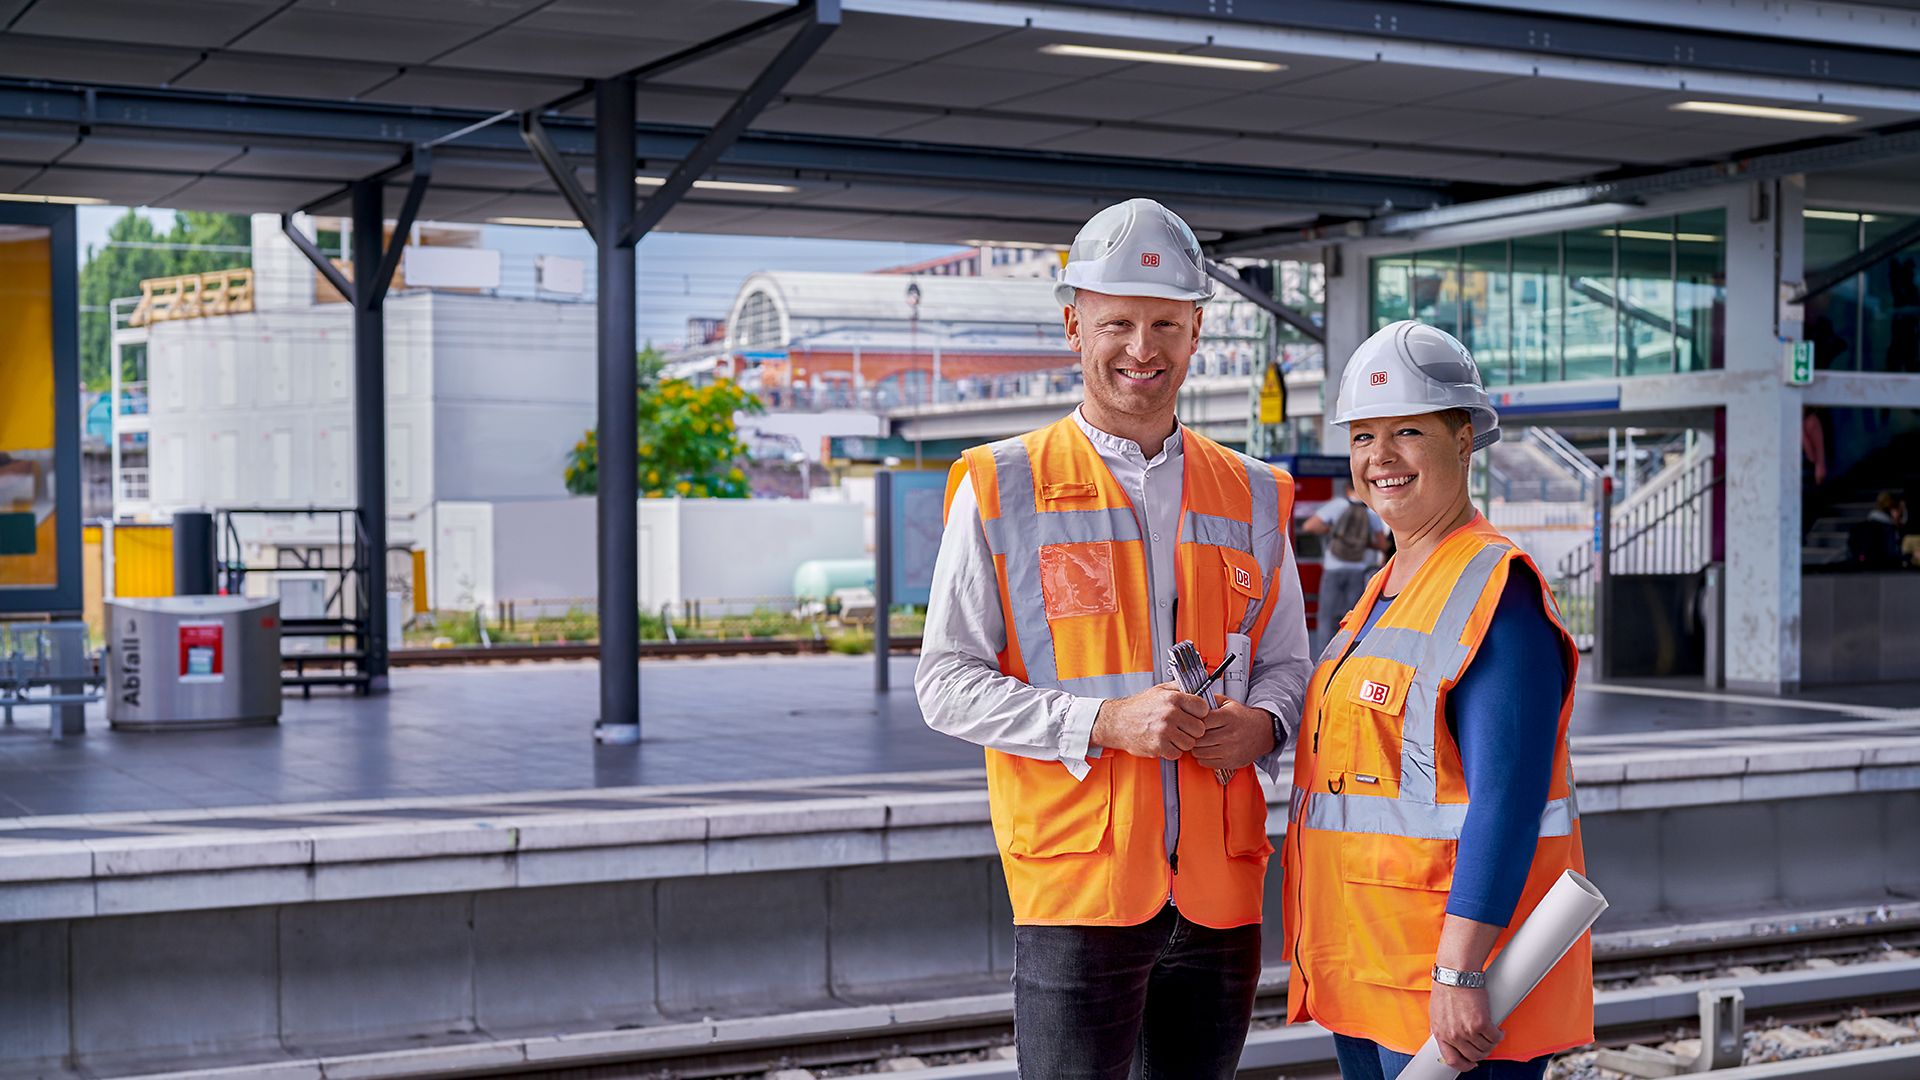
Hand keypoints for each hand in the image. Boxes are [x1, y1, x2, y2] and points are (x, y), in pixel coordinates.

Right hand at [1092, 683, 1208, 759]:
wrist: (1116, 722)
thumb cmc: (1138, 707)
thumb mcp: (1159, 690)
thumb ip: (1180, 687)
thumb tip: (1200, 682)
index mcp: (1173, 698)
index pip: (1203, 708)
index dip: (1200, 714)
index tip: (1193, 716)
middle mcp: (1170, 713)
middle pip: (1200, 728)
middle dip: (1192, 730)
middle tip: (1182, 728)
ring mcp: (1164, 731)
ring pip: (1190, 743)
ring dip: (1182, 742)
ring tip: (1172, 735)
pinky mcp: (1158, 746)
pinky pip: (1177, 753)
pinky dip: (1172, 751)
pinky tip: (1165, 743)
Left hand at [1192, 697, 1275, 770]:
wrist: (1262, 732)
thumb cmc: (1242, 718)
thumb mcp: (1228, 703)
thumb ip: (1211, 700)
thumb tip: (1192, 700)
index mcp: (1228, 717)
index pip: (1201, 721)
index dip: (1193, 722)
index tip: (1192, 722)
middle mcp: (1230, 734)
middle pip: (1198, 738)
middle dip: (1192, 736)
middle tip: (1192, 734)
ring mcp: (1231, 750)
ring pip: (1200, 752)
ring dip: (1196, 748)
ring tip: (1200, 742)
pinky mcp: (1231, 762)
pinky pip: (1206, 763)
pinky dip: (1202, 757)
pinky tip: (1207, 751)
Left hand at [1429, 983, 1500, 1071]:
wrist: (1455, 974)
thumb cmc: (1447, 987)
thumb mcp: (1437, 1012)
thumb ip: (1444, 1027)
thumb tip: (1449, 1037)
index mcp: (1441, 1033)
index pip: (1452, 1060)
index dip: (1464, 1065)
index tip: (1471, 1063)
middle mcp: (1453, 1035)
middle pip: (1473, 1056)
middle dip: (1482, 1053)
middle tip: (1486, 1045)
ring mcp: (1467, 1031)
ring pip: (1486, 1048)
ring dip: (1491, 1043)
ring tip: (1492, 1035)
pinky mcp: (1481, 1023)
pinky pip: (1495, 1037)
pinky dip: (1498, 1035)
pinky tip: (1497, 1030)